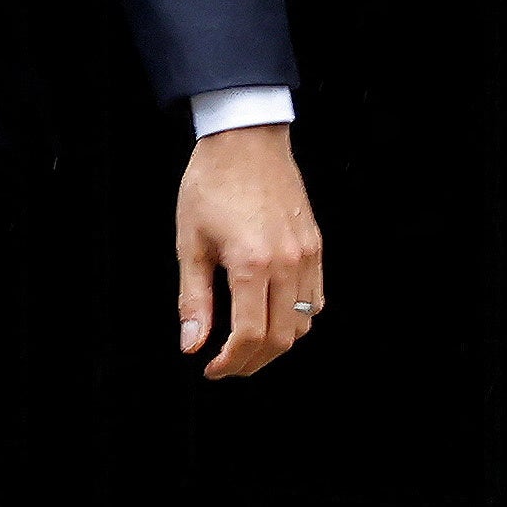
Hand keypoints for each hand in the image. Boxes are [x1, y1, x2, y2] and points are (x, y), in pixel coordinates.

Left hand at [173, 122, 322, 376]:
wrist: (245, 138)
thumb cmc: (211, 184)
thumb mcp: (190, 243)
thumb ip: (194, 299)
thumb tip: (193, 343)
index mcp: (252, 263)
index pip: (250, 335)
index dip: (231, 362)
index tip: (211, 367)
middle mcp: (287, 263)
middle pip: (282, 338)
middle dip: (253, 361)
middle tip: (227, 364)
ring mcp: (307, 255)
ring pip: (304, 323)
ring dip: (276, 343)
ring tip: (247, 344)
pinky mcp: (316, 245)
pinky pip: (316, 299)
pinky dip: (298, 318)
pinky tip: (271, 315)